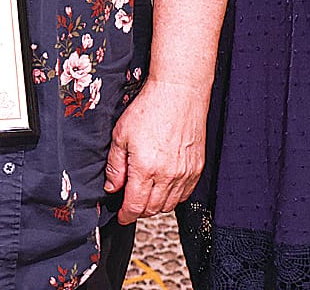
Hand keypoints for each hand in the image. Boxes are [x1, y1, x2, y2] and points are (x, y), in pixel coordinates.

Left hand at [104, 80, 204, 223]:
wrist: (179, 93)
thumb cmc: (150, 108)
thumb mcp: (121, 135)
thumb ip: (115, 165)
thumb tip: (112, 187)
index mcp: (145, 168)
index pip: (135, 206)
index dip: (126, 215)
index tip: (121, 216)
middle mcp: (168, 175)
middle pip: (152, 209)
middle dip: (139, 210)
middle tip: (130, 202)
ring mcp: (185, 173)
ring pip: (169, 205)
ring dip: (156, 205)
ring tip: (146, 194)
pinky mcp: (197, 168)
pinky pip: (185, 194)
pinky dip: (173, 196)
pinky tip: (164, 185)